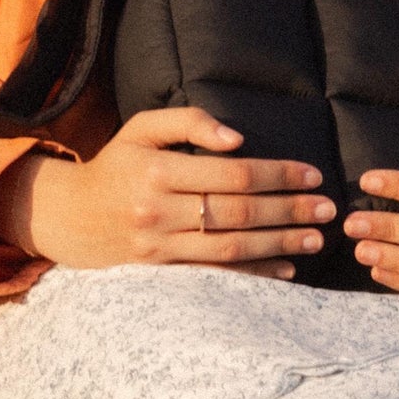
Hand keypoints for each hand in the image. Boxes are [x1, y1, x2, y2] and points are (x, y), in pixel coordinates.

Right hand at [0, 107, 335, 279]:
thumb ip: (189, 122)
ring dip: (279, 244)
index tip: (312, 174)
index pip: (232, 174)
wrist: (71, 216)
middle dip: (289, 210)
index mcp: (158, 170)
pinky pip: (216, 276)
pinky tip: (285, 271)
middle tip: (327, 210)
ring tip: (315, 240)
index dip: (277, 174)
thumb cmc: (116, 164)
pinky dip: (253, 274)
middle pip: (238, 213)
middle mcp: (159, 211)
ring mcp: (160, 247)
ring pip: (231, 248)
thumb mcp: (142, 128)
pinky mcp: (162, 274)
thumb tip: (238, 138)